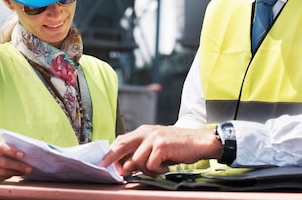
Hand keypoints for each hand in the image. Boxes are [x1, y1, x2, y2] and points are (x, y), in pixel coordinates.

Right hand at [0, 140, 32, 183]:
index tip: (23, 155)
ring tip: (24, 172)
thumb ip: (5, 148)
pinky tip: (13, 175)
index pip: (0, 147)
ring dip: (14, 172)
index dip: (12, 151)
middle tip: (29, 168)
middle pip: (3, 162)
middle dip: (18, 165)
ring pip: (1, 172)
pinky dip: (7, 177)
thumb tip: (22, 155)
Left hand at [99, 125, 220, 176]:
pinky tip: (166, 167)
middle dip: (112, 159)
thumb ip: (142, 152)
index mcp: (144, 131)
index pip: (122, 140)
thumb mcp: (157, 146)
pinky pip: (150, 165)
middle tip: (110, 170)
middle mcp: (147, 131)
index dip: (111, 152)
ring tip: (158, 168)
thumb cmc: (178, 146)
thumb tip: (125, 166)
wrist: (199, 141)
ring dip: (145, 170)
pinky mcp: (161, 146)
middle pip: (122, 145)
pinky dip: (157, 170)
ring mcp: (154, 137)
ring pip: (136, 160)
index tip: (102, 163)